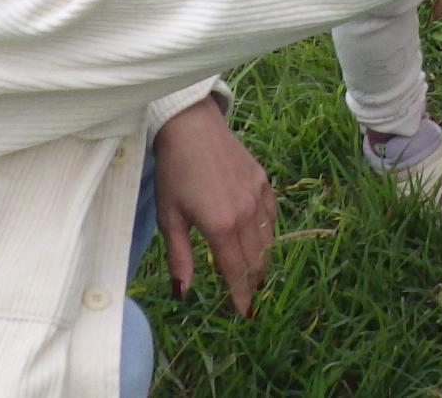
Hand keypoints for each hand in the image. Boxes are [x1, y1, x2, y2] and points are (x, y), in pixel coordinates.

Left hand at [153, 96, 277, 316]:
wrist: (191, 127)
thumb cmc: (174, 173)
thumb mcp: (170, 218)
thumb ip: (180, 257)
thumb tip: (183, 292)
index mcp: (221, 226)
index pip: (236, 271)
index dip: (240, 295)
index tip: (244, 312)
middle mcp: (246, 214)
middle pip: (256, 259)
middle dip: (252, 282)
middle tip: (247, 296)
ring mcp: (258, 196)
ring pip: (267, 239)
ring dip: (261, 260)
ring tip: (254, 273)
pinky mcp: (264, 181)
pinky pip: (271, 215)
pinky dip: (267, 232)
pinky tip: (259, 237)